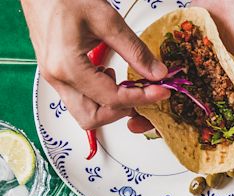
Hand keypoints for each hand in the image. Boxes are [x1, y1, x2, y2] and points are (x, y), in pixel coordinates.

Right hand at [21, 0, 169, 129]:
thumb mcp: (107, 21)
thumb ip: (135, 51)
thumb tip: (157, 73)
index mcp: (67, 66)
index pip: (112, 99)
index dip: (141, 98)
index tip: (161, 91)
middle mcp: (57, 77)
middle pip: (92, 118)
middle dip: (121, 111)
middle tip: (143, 94)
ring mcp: (55, 78)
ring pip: (84, 112)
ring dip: (109, 106)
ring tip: (125, 84)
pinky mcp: (57, 74)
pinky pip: (80, 98)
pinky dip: (99, 96)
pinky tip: (110, 77)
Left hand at [128, 0, 233, 142]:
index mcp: (228, 93)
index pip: (206, 119)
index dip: (188, 132)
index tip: (171, 140)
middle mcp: (208, 80)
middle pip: (181, 105)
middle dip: (159, 115)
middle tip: (138, 122)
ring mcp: (193, 62)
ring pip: (167, 83)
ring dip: (149, 92)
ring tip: (130, 100)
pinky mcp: (182, 43)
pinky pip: (162, 56)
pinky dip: (148, 65)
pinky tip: (134, 74)